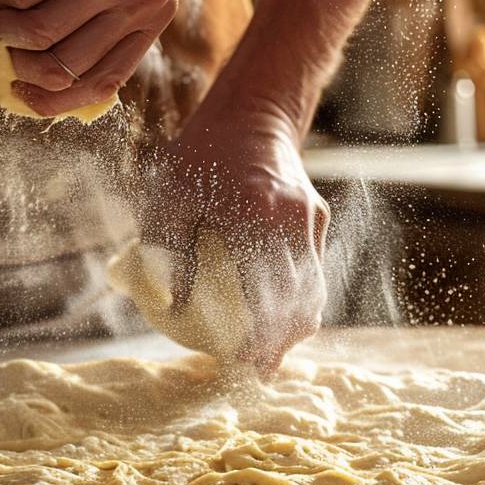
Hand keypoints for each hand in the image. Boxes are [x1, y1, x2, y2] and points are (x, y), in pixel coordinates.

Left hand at [138, 101, 329, 372]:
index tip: (242, 362)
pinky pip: (312, 271)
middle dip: (280, 342)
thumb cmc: (199, 154)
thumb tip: (170, 304)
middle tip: (255, 372)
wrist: (251, 112)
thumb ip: (167, 249)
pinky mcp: (317, 217)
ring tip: (269, 358)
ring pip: (312, 290)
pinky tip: (278, 324)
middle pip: (297, 299)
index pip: (265, 289)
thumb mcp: (169, 194)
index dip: (258, 334)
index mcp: (255, 212)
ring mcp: (310, 219)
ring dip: (293, 328)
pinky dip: (298, 302)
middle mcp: (292, 218)